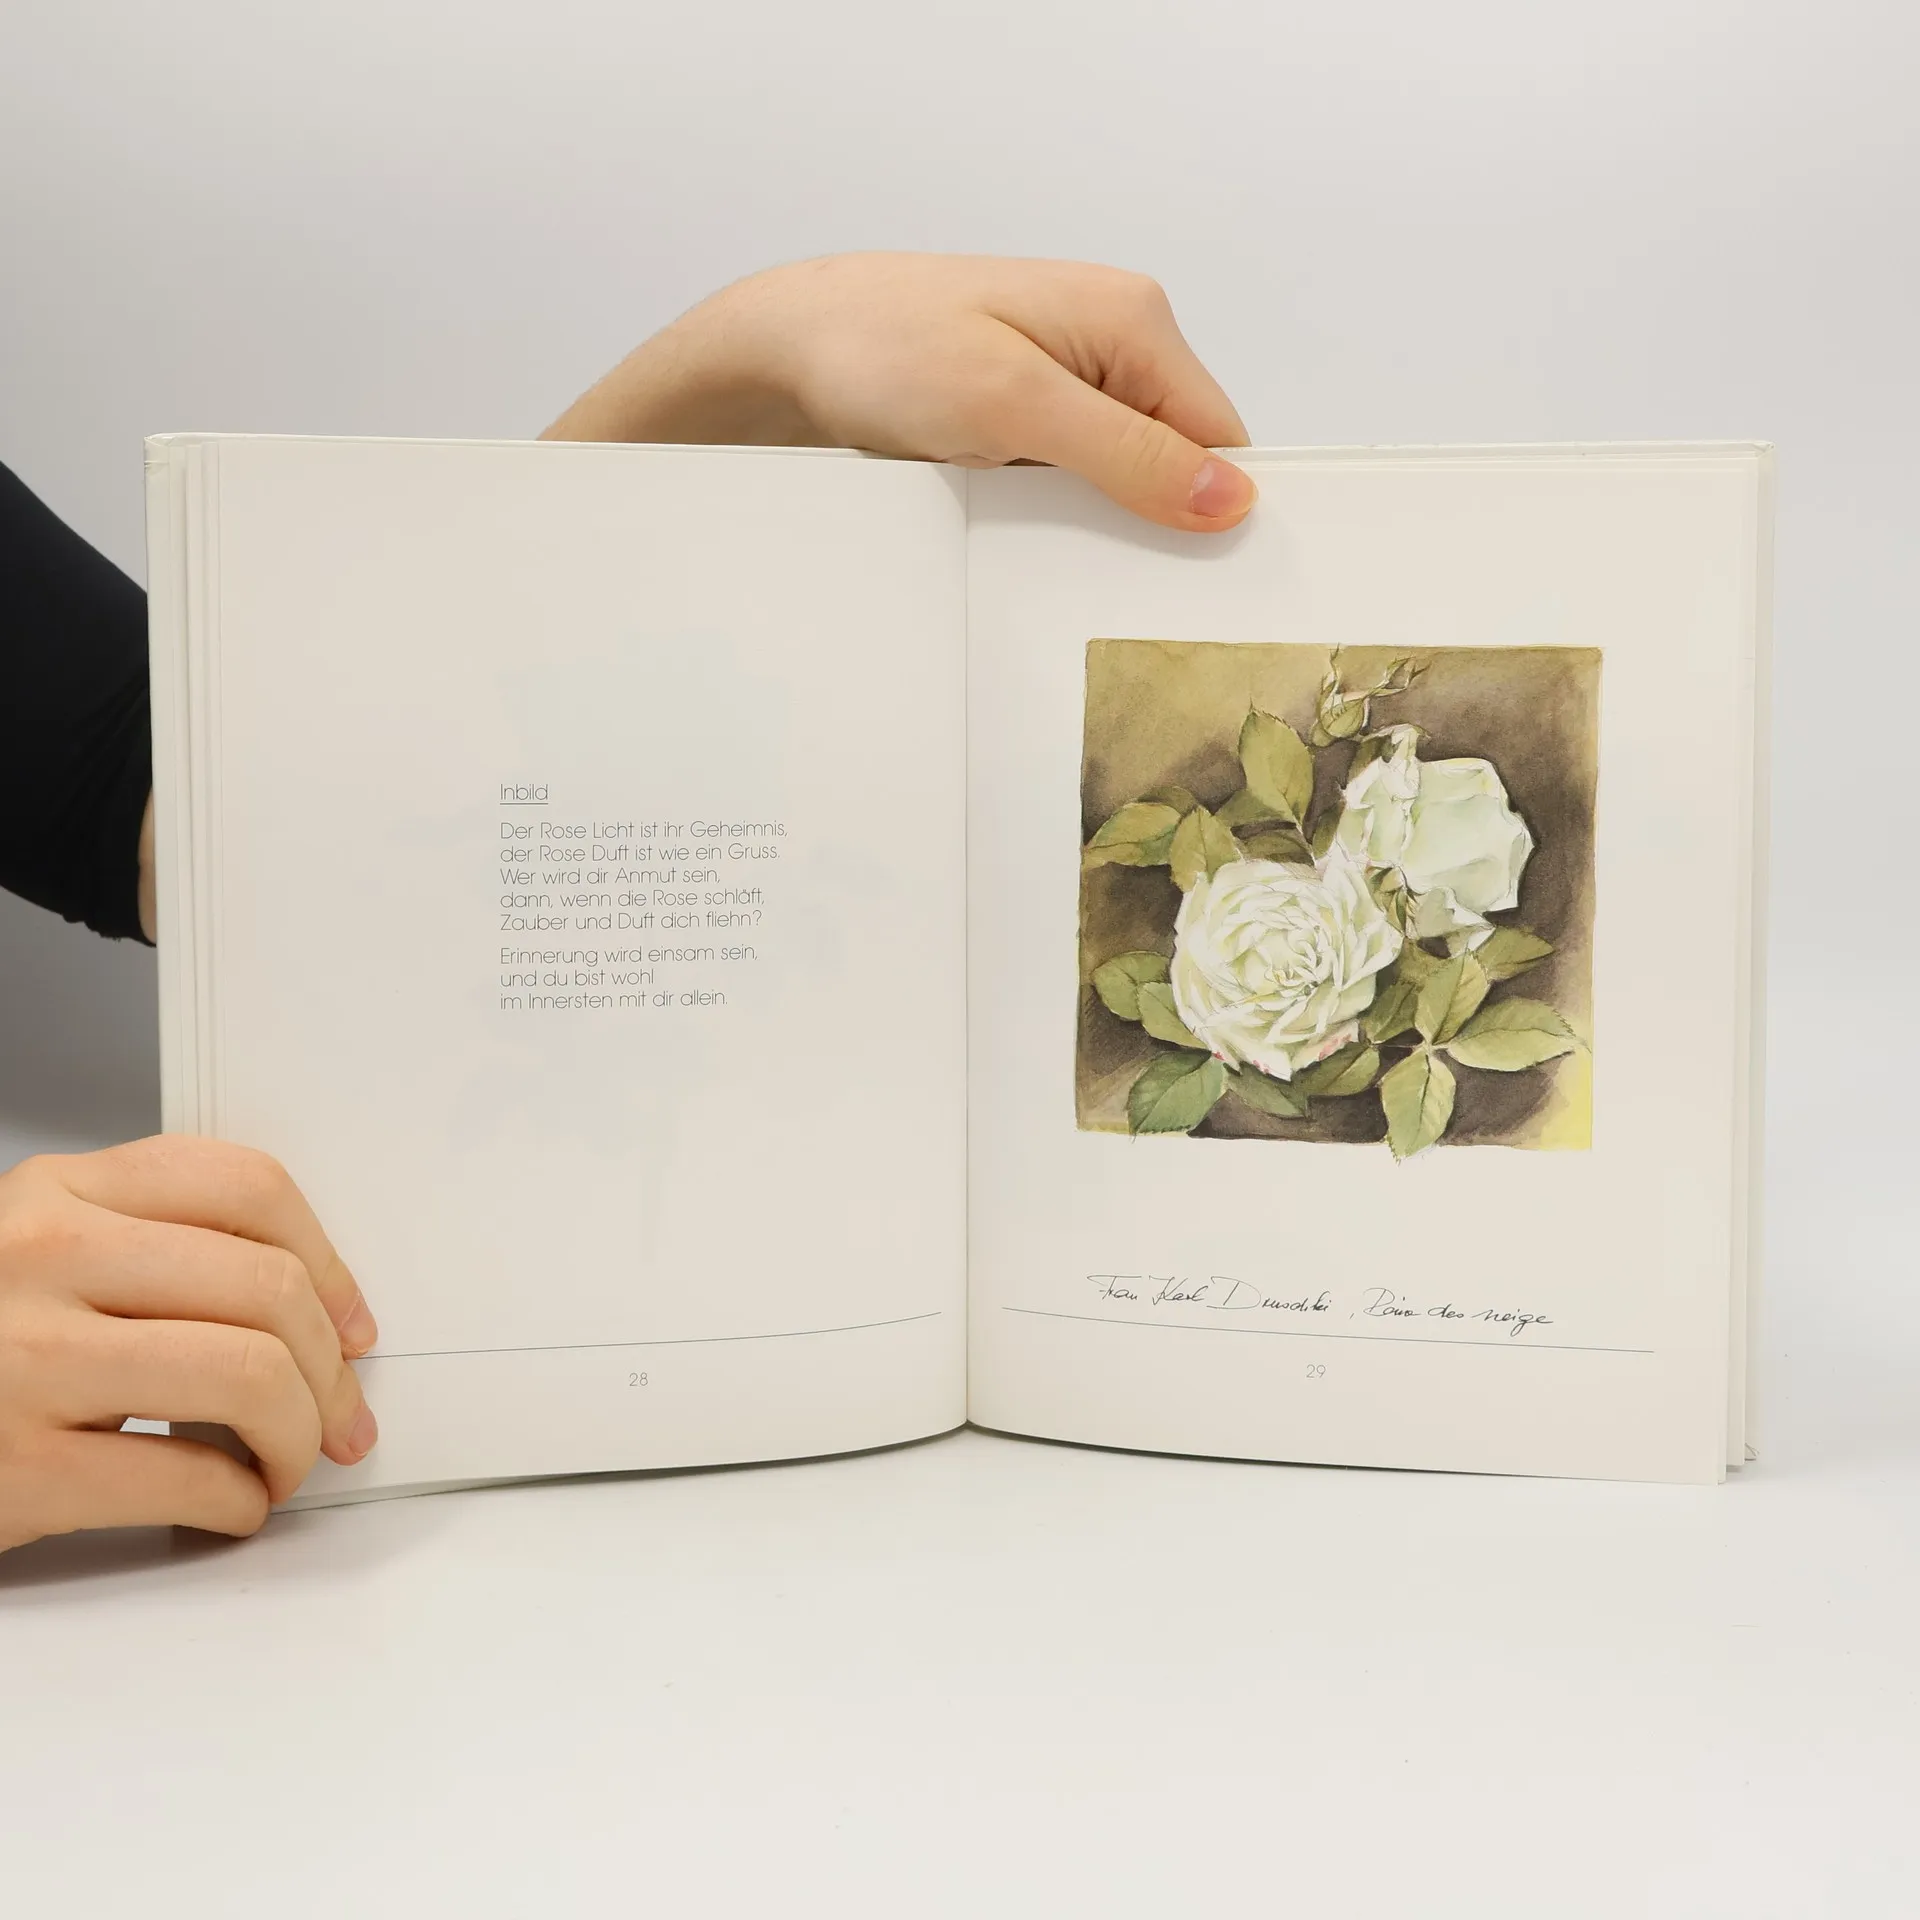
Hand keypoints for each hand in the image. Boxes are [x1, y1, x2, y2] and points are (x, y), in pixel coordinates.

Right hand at [0, 1137, 377, 1551]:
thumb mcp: (37, 1258)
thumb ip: (149, 1247)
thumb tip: (310, 1304)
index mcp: (59, 1194)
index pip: (247, 1187)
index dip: (330, 1264)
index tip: (352, 1324)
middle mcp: (43, 1257)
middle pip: (269, 1289)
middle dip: (333, 1371)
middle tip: (342, 1416)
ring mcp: (25, 1359)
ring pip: (251, 1376)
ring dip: (299, 1437)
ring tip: (284, 1462)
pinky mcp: (16, 1466)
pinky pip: (188, 1477)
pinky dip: (237, 1502)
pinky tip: (227, 1504)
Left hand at [542, 253, 1256, 532]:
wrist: (785, 351)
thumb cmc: (882, 348)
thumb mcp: (1014, 407)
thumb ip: (1127, 453)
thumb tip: (1227, 497)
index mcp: (1133, 319)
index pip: (1221, 435)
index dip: (1213, 509)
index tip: (1191, 574)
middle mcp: (1111, 342)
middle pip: (1178, 459)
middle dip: (1150, 518)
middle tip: (1102, 568)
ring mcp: (1068, 380)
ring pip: (1123, 477)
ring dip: (1093, 518)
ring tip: (1041, 534)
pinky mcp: (1027, 413)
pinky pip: (1072, 478)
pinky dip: (1052, 511)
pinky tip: (1015, 523)